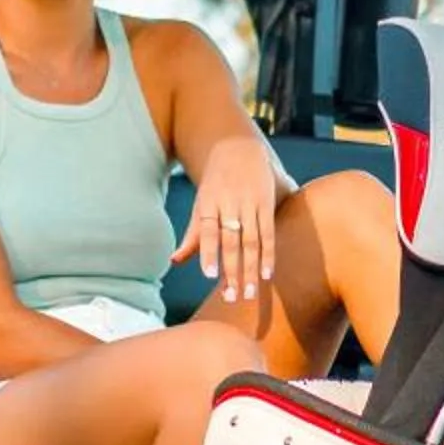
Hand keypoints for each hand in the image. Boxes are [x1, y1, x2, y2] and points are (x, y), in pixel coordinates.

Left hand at [174, 134, 275, 301]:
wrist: (238, 147)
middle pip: (232, 242)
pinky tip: (267, 274)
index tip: (210, 277)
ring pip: (252, 241)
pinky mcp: (266, 203)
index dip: (209, 253)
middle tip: (232, 297)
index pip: (208, 232)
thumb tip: (175, 262)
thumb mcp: (201, 204)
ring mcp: (250, 203)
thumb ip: (192, 235)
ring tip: (249, 293)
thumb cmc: (216, 184)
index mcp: (209, 204)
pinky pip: (268, 232)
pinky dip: (269, 254)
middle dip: (232, 271)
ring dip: (251, 269)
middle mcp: (230, 203)